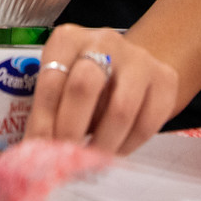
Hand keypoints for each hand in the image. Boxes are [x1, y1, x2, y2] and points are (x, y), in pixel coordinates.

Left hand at [22, 24, 177, 154]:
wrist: (132, 69)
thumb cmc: (87, 85)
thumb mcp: (62, 89)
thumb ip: (49, 114)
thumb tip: (35, 151)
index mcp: (68, 39)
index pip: (51, 80)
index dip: (44, 121)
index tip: (41, 150)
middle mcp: (103, 41)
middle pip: (85, 86)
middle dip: (72, 128)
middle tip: (67, 157)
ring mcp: (138, 58)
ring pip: (120, 109)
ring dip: (103, 144)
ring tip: (92, 160)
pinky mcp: (165, 79)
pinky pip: (148, 122)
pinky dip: (129, 145)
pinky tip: (116, 151)